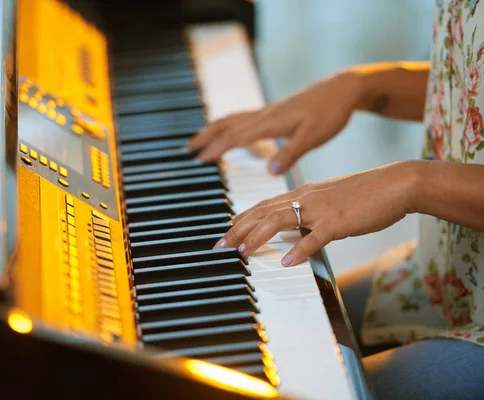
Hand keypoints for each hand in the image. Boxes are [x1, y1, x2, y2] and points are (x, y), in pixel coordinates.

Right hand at [187, 71, 362, 174]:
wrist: (342, 89)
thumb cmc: (330, 113)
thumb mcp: (312, 138)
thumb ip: (290, 154)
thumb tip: (269, 173)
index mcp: (269, 123)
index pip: (234, 138)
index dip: (216, 149)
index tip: (199, 161)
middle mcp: (263, 115)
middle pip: (226, 125)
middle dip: (205, 137)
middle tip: (187, 149)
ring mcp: (267, 111)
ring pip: (232, 119)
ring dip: (214, 129)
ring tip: (200, 139)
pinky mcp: (274, 111)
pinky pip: (243, 118)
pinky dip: (229, 125)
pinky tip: (232, 132)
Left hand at [213, 161, 420, 265]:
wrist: (396, 183)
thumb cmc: (365, 194)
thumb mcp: (329, 202)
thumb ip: (308, 214)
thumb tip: (292, 233)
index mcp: (302, 193)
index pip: (263, 205)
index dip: (241, 219)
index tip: (226, 233)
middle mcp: (306, 198)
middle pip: (263, 212)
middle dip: (238, 229)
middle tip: (220, 245)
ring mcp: (321, 209)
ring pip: (280, 219)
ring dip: (258, 236)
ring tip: (243, 252)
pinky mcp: (339, 221)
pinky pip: (315, 236)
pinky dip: (299, 249)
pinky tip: (286, 262)